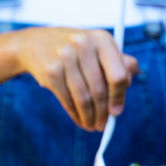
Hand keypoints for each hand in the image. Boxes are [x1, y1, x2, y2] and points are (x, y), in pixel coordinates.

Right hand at [16, 26, 137, 130]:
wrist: (36, 44)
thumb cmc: (75, 50)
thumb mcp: (98, 49)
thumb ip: (118, 63)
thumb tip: (129, 82)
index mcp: (102, 39)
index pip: (118, 75)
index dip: (119, 97)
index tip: (116, 112)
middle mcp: (84, 45)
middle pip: (99, 91)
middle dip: (103, 114)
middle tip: (103, 126)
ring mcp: (65, 57)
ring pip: (83, 99)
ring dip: (89, 118)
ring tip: (92, 126)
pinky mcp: (52, 71)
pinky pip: (68, 100)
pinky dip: (75, 115)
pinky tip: (80, 120)